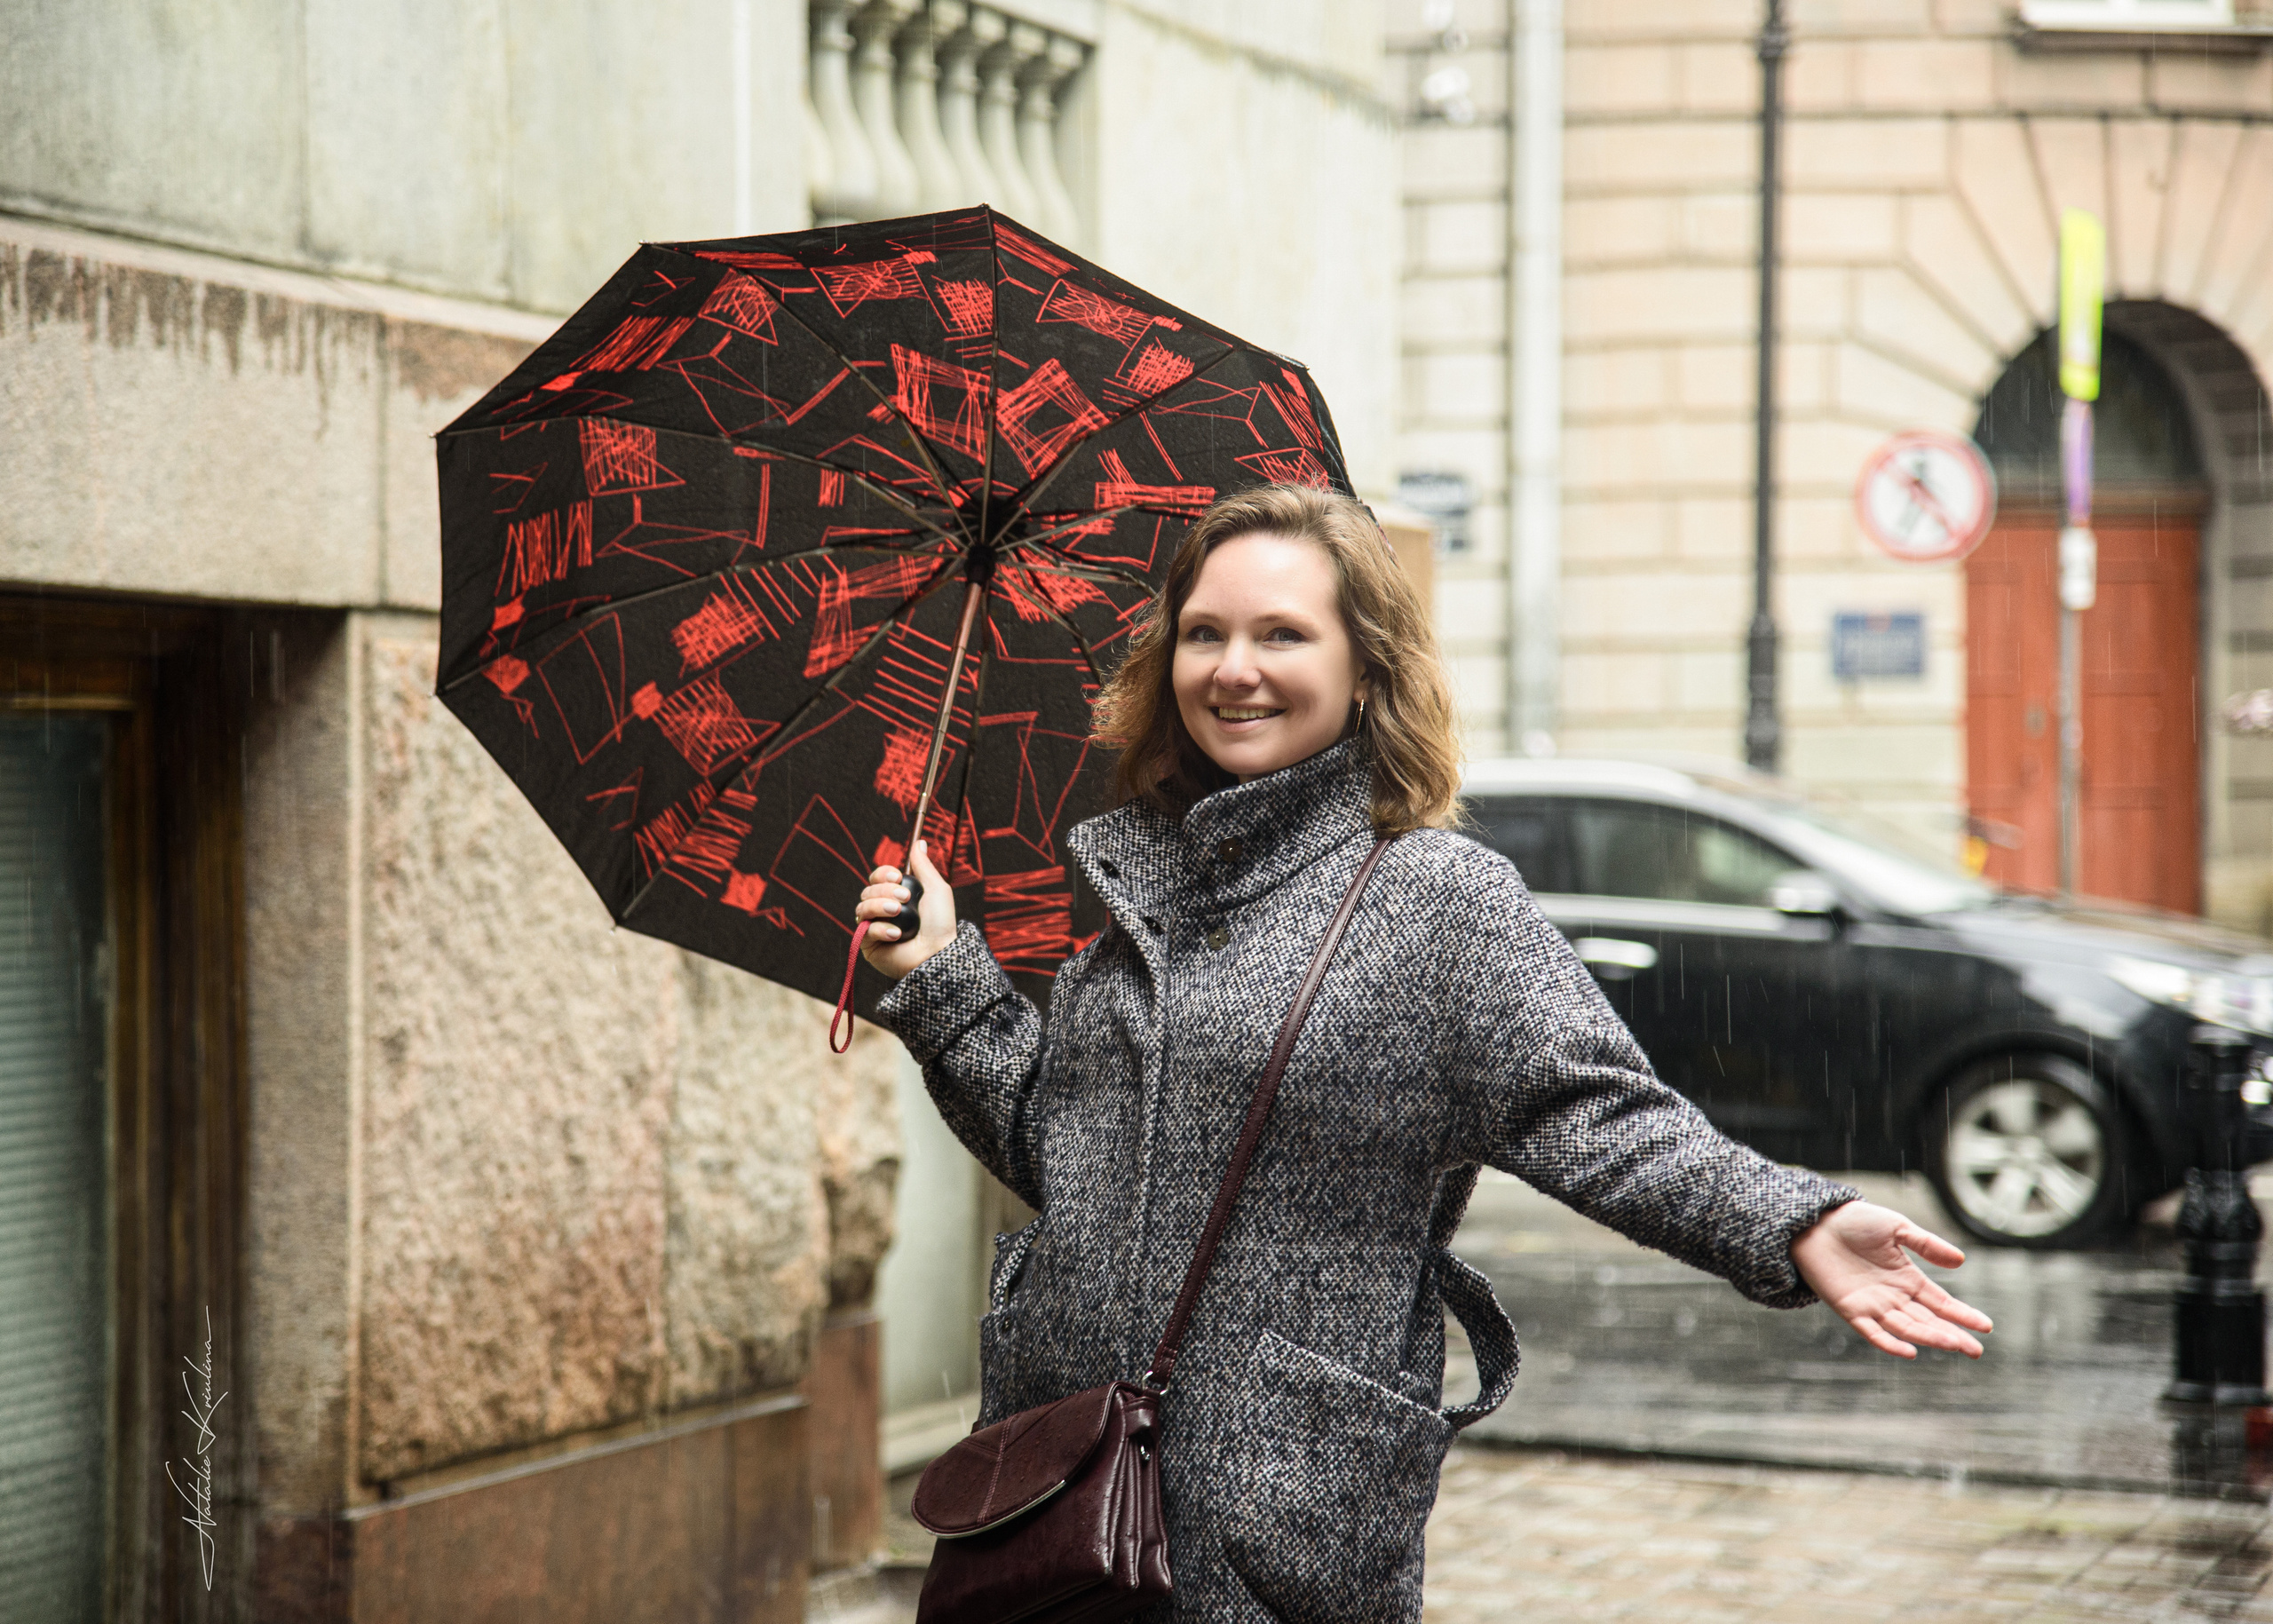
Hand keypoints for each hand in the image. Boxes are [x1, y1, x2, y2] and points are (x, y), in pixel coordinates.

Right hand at [853, 839, 958, 979]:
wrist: (939, 952)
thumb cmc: (941, 924)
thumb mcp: (936, 889)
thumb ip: (923, 865)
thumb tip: (919, 842)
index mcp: (896, 896)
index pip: (876, 878)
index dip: (882, 874)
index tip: (897, 877)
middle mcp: (883, 911)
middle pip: (867, 891)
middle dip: (885, 891)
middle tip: (905, 899)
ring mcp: (874, 928)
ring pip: (861, 908)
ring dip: (880, 907)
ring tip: (898, 913)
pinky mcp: (869, 946)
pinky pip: (863, 931)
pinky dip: (880, 929)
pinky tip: (896, 934)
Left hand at [1790, 1200, 1993, 1359]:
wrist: (1814, 1222)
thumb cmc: (1855, 1222)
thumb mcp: (1896, 1228)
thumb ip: (1926, 1244)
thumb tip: (1961, 1260)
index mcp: (1907, 1278)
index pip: (1941, 1302)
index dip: (1962, 1315)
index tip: (1986, 1327)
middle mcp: (1893, 1296)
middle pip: (1928, 1320)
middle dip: (1952, 1335)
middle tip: (1976, 1350)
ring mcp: (1872, 1305)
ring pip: (1906, 1327)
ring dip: (1929, 1337)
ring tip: (1954, 1344)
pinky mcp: (1849, 1310)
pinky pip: (1872, 1331)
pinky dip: (1889, 1343)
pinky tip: (1910, 1351)